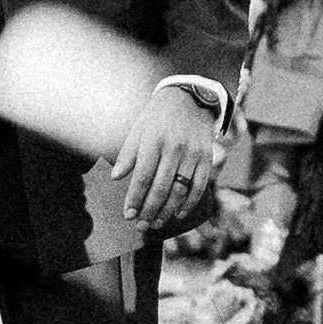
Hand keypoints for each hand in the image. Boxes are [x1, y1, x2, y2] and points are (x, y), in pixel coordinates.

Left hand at [106, 84, 221, 235]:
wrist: (189, 98)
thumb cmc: (157, 116)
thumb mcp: (138, 129)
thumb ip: (127, 154)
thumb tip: (116, 177)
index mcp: (153, 140)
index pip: (142, 176)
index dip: (135, 198)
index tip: (128, 215)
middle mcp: (174, 148)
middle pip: (161, 187)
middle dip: (149, 210)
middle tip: (141, 225)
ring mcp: (192, 154)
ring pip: (180, 190)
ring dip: (167, 211)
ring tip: (156, 223)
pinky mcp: (206, 158)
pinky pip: (199, 186)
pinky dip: (190, 203)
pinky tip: (179, 213)